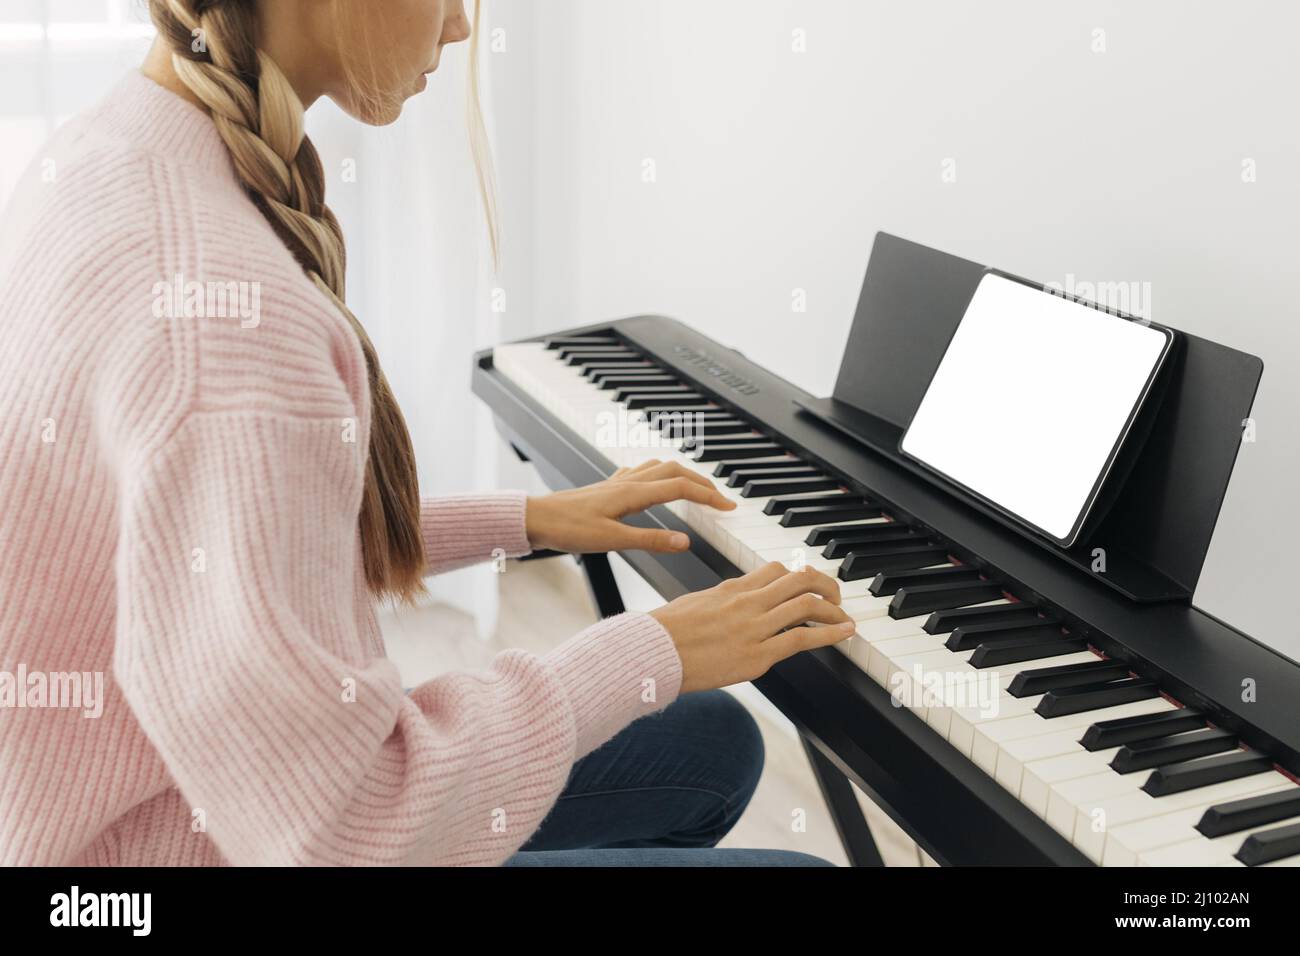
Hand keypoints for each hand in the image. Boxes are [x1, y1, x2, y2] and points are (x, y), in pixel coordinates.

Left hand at [524, 458, 735, 553]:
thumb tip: (685, 541)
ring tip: (696, 489)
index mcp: (633, 493)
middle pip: (676, 471)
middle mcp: (628, 482)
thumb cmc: (567, 529)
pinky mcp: (607, 487)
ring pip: (659, 467)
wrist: (536, 518)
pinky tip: (653, 484)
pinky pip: (640, 472)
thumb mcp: (612, 540)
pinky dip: (657, 475)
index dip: (709, 496)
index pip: (681, 488)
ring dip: (682, 475)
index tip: (728, 507)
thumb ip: (650, 539)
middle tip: (720, 498)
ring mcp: (617, 482)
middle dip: (702, 482)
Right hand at [650, 562, 854, 692]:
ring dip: (834, 611)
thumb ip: (721, 602)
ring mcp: (753, 628)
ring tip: (845, 619)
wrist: (651, 653)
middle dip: (826, 586)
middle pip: (800, 580)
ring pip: (807, 606)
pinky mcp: (756, 655)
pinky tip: (844, 634)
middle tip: (836, 597)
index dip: (801, 576)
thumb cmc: (665, 634)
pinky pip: (801, 638)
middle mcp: (746, 603)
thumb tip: (733, 603)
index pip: (776, 570)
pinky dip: (829, 634)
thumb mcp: (695, 604)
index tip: (811, 585)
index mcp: (731, 589)